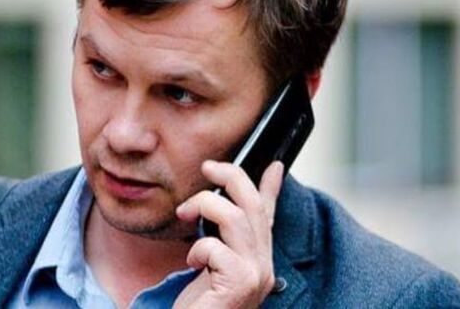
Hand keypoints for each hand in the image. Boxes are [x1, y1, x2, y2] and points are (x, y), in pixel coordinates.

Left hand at [173, 160, 283, 308]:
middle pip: (253, 205)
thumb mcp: (210, 265)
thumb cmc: (200, 305)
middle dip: (230, 177)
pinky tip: (191, 263)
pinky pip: (217, 248)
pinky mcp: (240, 284)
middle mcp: (264, 265)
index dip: (271, 186)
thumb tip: (218, 210)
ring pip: (237, 218)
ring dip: (206, 206)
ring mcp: (256, 275)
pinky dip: (198, 248)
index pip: (268, 214)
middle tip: (207, 168)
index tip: (274, 165)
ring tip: (185, 213)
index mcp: (257, 257)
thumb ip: (219, 239)